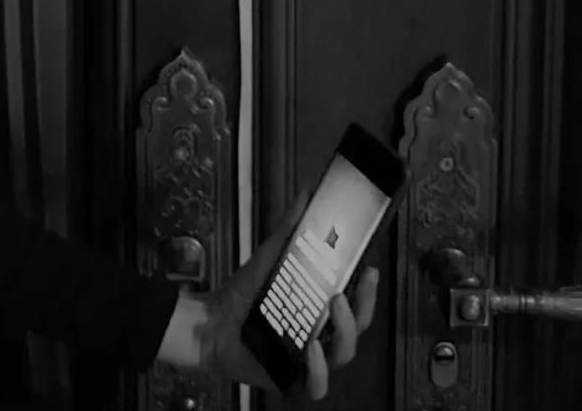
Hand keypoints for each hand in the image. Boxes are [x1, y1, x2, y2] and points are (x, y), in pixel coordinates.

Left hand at [157, 190, 378, 398]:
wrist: (212, 322)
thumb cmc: (245, 293)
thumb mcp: (270, 257)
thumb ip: (289, 229)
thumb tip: (305, 195)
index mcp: (320, 309)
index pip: (356, 303)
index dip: (368, 291)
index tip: (369, 269)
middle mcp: (321, 334)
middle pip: (357, 329)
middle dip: (363, 309)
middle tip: (351, 289)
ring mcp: (309, 359)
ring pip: (343, 355)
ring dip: (345, 333)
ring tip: (333, 308)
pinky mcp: (292, 378)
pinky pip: (316, 385)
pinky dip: (319, 370)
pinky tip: (313, 349)